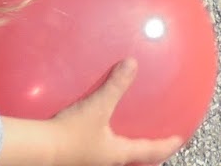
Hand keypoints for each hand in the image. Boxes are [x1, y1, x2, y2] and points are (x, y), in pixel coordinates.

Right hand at [0, 61, 185, 165]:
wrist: (41, 149)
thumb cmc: (72, 133)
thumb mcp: (97, 107)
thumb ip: (116, 85)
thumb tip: (133, 63)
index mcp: (118, 153)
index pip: (150, 151)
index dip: (167, 144)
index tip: (179, 138)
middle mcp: (108, 160)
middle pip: (133, 157)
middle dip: (146, 148)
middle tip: (156, 138)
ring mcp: (92, 160)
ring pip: (116, 153)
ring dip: (125, 143)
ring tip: (128, 131)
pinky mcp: (77, 155)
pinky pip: (98, 146)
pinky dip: (106, 137)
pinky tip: (96, 125)